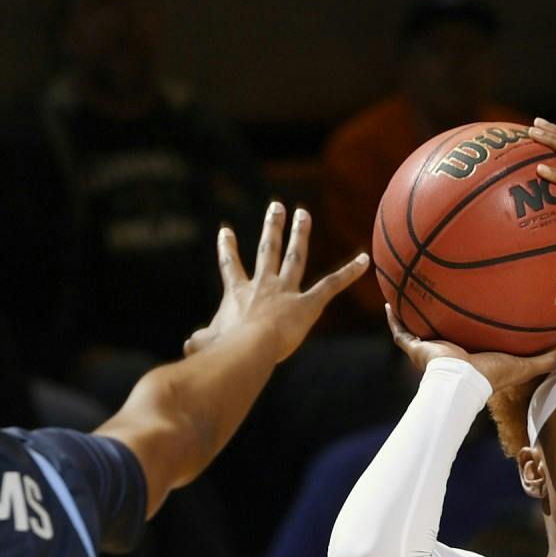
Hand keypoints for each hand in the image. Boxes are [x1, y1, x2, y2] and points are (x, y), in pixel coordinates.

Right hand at [181, 203, 368, 364]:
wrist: (246, 349)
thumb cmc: (223, 350)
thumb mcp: (203, 344)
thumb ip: (199, 341)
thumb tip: (190, 344)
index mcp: (237, 294)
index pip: (231, 266)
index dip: (228, 248)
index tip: (226, 231)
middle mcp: (262, 286)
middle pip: (268, 250)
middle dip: (273, 227)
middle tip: (277, 207)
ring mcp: (286, 292)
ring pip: (295, 256)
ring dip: (300, 233)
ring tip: (303, 214)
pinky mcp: (308, 304)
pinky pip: (331, 285)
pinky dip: (349, 272)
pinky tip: (365, 260)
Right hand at [386, 303, 555, 395]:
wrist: (461, 381)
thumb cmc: (490, 376)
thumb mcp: (523, 364)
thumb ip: (545, 357)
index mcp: (470, 354)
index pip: (471, 339)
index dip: (472, 328)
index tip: (475, 312)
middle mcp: (448, 351)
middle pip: (443, 330)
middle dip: (442, 316)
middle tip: (444, 294)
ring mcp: (430, 349)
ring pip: (419, 327)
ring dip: (415, 312)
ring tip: (411, 291)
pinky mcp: (416, 346)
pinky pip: (401, 330)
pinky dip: (394, 317)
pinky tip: (389, 299)